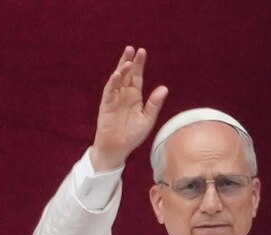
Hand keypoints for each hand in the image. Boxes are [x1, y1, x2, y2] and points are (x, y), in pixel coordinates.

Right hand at [90, 47, 168, 171]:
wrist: (118, 148)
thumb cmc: (133, 135)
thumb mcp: (147, 119)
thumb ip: (154, 104)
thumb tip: (164, 88)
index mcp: (135, 96)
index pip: (137, 76)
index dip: (139, 64)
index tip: (142, 51)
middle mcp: (124, 94)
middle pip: (126, 74)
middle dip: (129, 61)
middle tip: (132, 49)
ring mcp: (114, 98)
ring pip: (117, 80)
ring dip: (121, 70)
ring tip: (127, 61)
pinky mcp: (106, 105)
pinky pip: (109, 91)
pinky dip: (112, 82)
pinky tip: (117, 74)